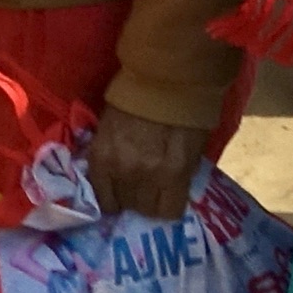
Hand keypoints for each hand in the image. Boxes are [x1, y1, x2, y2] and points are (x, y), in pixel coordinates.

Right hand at [86, 103, 204, 222]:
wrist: (160, 79)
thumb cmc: (186, 113)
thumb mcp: (195, 151)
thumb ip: (181, 177)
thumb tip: (168, 194)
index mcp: (173, 173)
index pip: (167, 213)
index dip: (167, 206)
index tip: (166, 199)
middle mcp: (143, 175)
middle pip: (141, 208)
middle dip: (146, 201)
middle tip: (148, 188)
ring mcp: (117, 165)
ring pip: (118, 201)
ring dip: (125, 194)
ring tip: (129, 183)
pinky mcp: (98, 154)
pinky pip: (97, 187)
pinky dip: (105, 190)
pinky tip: (111, 183)